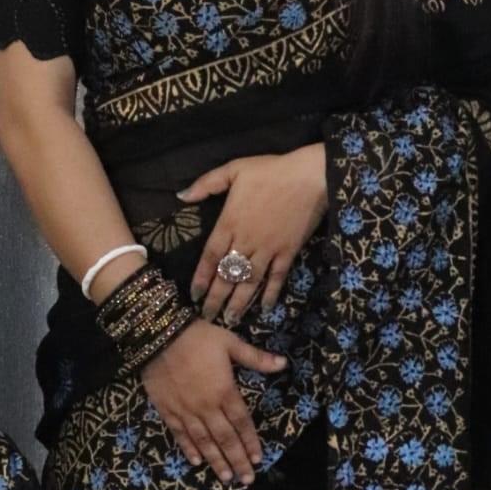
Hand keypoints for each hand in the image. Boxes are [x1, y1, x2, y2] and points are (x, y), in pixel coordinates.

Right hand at [142, 319, 287, 485]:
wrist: (156, 335)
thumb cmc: (197, 337)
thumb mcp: (230, 342)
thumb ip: (255, 358)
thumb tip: (283, 364)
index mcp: (225, 392)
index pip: (242, 423)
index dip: (251, 442)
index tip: (258, 459)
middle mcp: (206, 407)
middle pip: (225, 438)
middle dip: (237, 460)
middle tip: (246, 479)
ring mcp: (185, 411)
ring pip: (204, 442)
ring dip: (216, 461)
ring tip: (226, 478)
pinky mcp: (166, 410)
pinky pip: (180, 434)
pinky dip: (188, 449)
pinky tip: (196, 462)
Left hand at [181, 143, 328, 325]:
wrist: (309, 176)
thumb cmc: (271, 170)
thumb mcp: (234, 169)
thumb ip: (206, 184)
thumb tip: (181, 196)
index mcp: (230, 222)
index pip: (210, 256)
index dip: (201, 278)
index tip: (194, 295)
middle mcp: (246, 241)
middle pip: (227, 276)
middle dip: (216, 299)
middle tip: (208, 317)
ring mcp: (269, 249)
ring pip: (249, 282)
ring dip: (240, 303)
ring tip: (231, 320)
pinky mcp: (288, 252)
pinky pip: (277, 278)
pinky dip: (271, 294)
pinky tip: (265, 308)